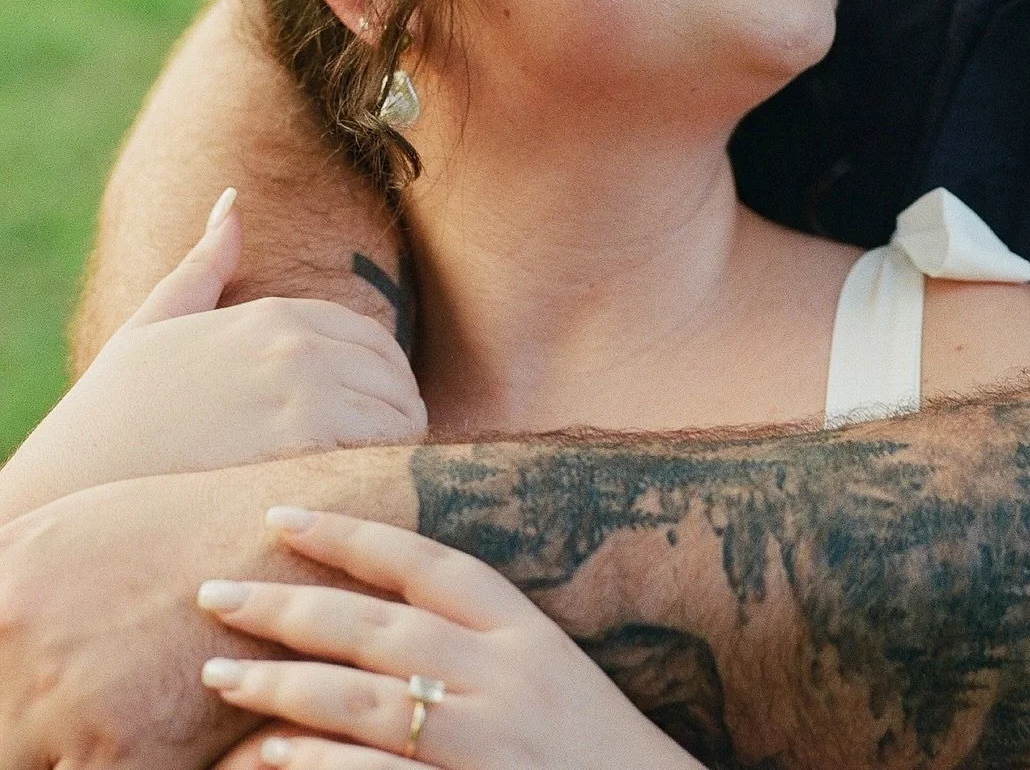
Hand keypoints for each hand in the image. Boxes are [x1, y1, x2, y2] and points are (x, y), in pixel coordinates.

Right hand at [0, 193, 425, 520]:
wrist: (78, 481)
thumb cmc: (115, 409)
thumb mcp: (158, 320)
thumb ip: (204, 262)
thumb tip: (231, 198)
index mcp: (275, 313)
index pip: (371, 338)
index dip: (385, 378)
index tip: (382, 412)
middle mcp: (296, 343)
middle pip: (392, 375)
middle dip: (400, 412)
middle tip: (392, 455)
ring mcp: (302, 390)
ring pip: (395, 415)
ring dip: (400, 448)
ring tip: (383, 482)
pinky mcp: (301, 443)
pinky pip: (378, 451)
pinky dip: (386, 472)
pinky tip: (364, 498)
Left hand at [195, 509, 700, 769]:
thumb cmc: (585, 741)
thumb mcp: (542, 667)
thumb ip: (473, 634)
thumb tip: (375, 606)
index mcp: (523, 629)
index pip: (423, 564)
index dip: (349, 536)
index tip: (278, 516)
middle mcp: (504, 675)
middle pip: (377, 626)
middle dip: (288, 605)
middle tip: (212, 592)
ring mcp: (485, 740)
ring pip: (363, 699)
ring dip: (281, 684)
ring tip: (215, 674)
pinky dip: (317, 760)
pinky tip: (267, 750)